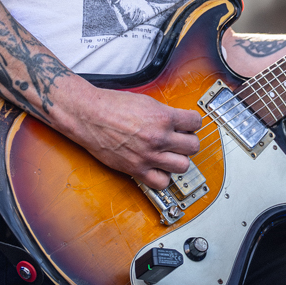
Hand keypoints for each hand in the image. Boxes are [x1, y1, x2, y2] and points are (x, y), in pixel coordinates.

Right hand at [56, 78, 201, 189]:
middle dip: (188, 142)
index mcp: (163, 117)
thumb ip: (165, 114)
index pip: (196, 122)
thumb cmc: (112, 106)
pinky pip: (162, 182)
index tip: (189, 125)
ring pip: (183, 166)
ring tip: (170, 154)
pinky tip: (158, 168)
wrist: (89, 116)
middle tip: (179, 140)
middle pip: (193, 146)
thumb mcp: (147, 102)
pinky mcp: (136, 169)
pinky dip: (163, 177)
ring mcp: (148, 156)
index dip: (193, 123)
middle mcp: (159, 137)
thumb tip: (179, 122)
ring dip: (179, 160)